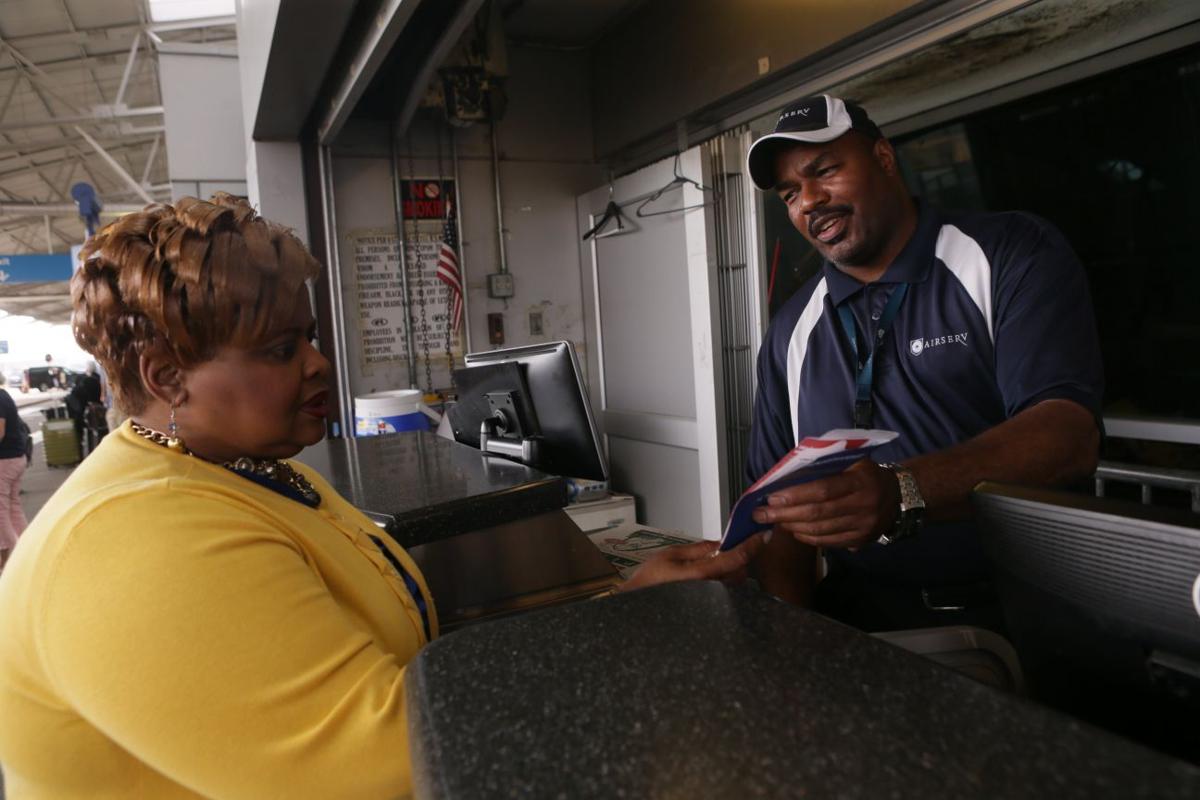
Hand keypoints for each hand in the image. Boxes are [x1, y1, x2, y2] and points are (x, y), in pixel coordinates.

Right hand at [620, 534, 766, 592]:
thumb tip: (718, 543)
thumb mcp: (670, 555)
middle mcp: (709, 590)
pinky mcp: (707, 606)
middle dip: (740, 557)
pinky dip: (724, 578)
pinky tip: (712, 572)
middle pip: (739, 571)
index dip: (752, 545)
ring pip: (733, 582)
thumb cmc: (648, 580)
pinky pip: (723, 590)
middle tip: (734, 544)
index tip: (762, 536)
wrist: (637, 605)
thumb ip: (698, 549)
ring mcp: (709, 600)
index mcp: (701, 574)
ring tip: (720, 558)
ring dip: (732, 568)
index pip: (736, 558)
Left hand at [750, 460, 899, 549]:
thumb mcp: (852, 461)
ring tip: (773, 521)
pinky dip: (808, 538)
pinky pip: (829, 542)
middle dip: (785, 514)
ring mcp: (863, 525)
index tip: (771, 497)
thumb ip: (826, 466)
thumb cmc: (867, 474)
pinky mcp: (861, 540)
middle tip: (761, 514)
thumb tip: (789, 474)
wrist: (899, 495)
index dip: (795, 495)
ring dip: (792, 526)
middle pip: (817, 513)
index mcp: (860, 481)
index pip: (823, 489)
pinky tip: (793, 531)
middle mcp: (863, 505)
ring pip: (821, 530)